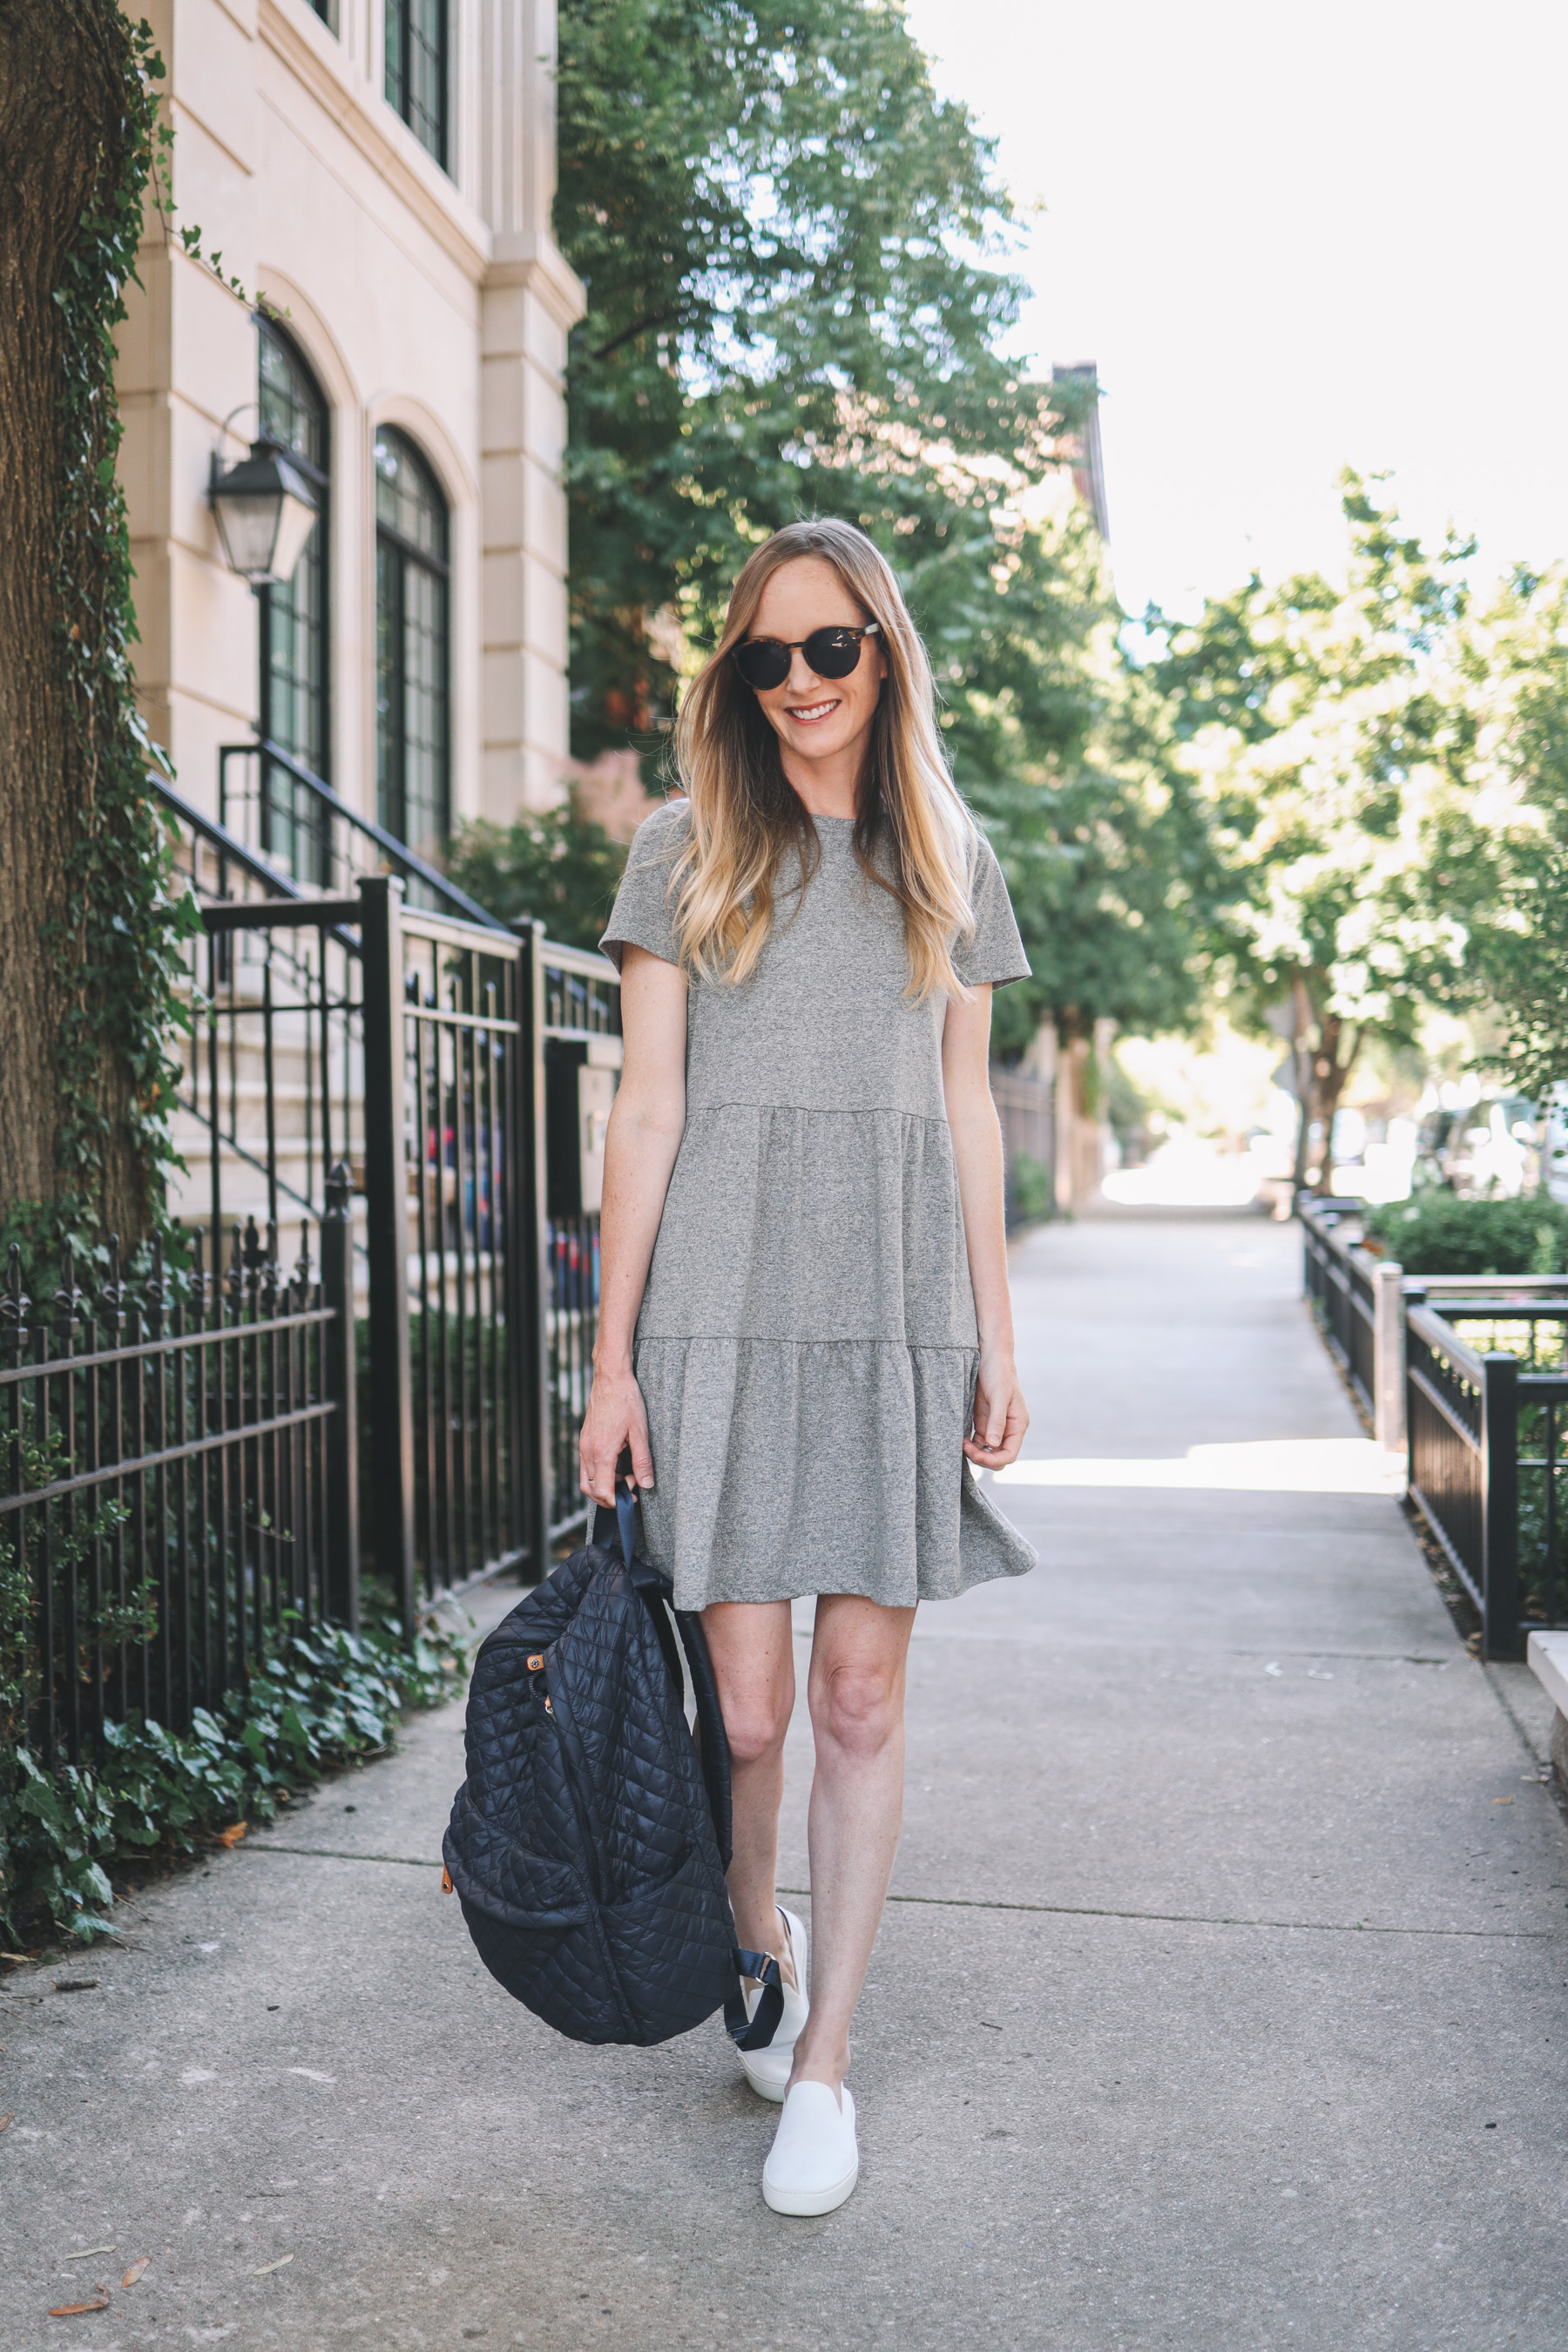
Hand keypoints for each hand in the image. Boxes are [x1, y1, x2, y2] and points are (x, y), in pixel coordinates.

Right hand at [578, 1363, 654, 1505]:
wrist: (611, 1378)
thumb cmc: (626, 1401)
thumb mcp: (640, 1432)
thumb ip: (642, 1461)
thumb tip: (646, 1484)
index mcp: (602, 1452)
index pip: (602, 1491)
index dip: (617, 1501)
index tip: (632, 1496)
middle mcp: (588, 1451)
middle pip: (590, 1490)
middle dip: (609, 1498)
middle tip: (630, 1490)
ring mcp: (584, 1445)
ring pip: (586, 1480)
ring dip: (603, 1487)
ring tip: (625, 1478)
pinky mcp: (584, 1440)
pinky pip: (586, 1467)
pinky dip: (599, 1475)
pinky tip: (616, 1466)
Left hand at [963, 1347, 1027, 1471]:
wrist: (990, 1356)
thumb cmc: (999, 1373)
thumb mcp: (999, 1396)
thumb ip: (997, 1421)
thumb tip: (994, 1444)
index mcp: (1018, 1424)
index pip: (1009, 1454)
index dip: (993, 1460)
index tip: (976, 1454)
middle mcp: (1009, 1428)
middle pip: (998, 1457)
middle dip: (983, 1458)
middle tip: (965, 1448)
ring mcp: (996, 1426)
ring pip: (987, 1451)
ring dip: (975, 1452)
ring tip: (961, 1443)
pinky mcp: (984, 1421)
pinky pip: (978, 1441)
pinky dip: (970, 1444)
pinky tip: (960, 1438)